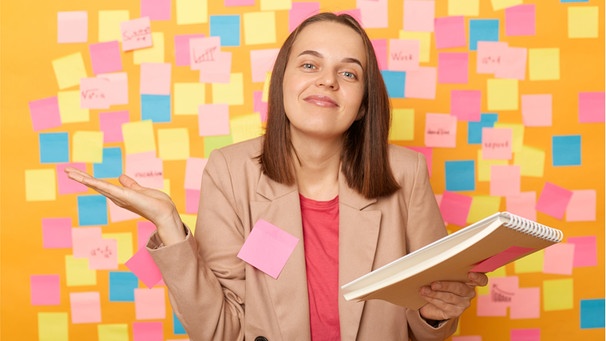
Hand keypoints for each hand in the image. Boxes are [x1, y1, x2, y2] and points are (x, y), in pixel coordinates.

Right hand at [64, 167, 185, 244]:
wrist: (164, 212)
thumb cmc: (156, 203)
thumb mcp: (141, 190)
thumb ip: (130, 184)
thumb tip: (121, 177)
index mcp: (120, 195)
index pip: (101, 185)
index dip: (89, 179)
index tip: (77, 172)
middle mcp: (116, 197)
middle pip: (94, 185)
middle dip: (81, 178)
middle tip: (66, 170)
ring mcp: (118, 197)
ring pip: (96, 185)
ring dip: (82, 178)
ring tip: (68, 172)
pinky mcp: (123, 196)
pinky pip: (106, 188)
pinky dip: (94, 183)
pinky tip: (84, 178)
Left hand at [418, 272, 487, 321]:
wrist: (433, 301)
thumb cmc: (441, 282)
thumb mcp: (445, 274)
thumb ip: (445, 269)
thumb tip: (432, 263)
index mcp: (471, 281)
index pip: (481, 280)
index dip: (478, 277)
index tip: (470, 274)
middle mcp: (469, 292)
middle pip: (460, 289)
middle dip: (445, 286)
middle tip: (433, 284)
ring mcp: (463, 303)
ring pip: (449, 298)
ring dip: (434, 293)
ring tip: (424, 290)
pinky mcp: (454, 312)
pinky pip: (443, 305)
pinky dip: (432, 299)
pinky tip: (425, 295)